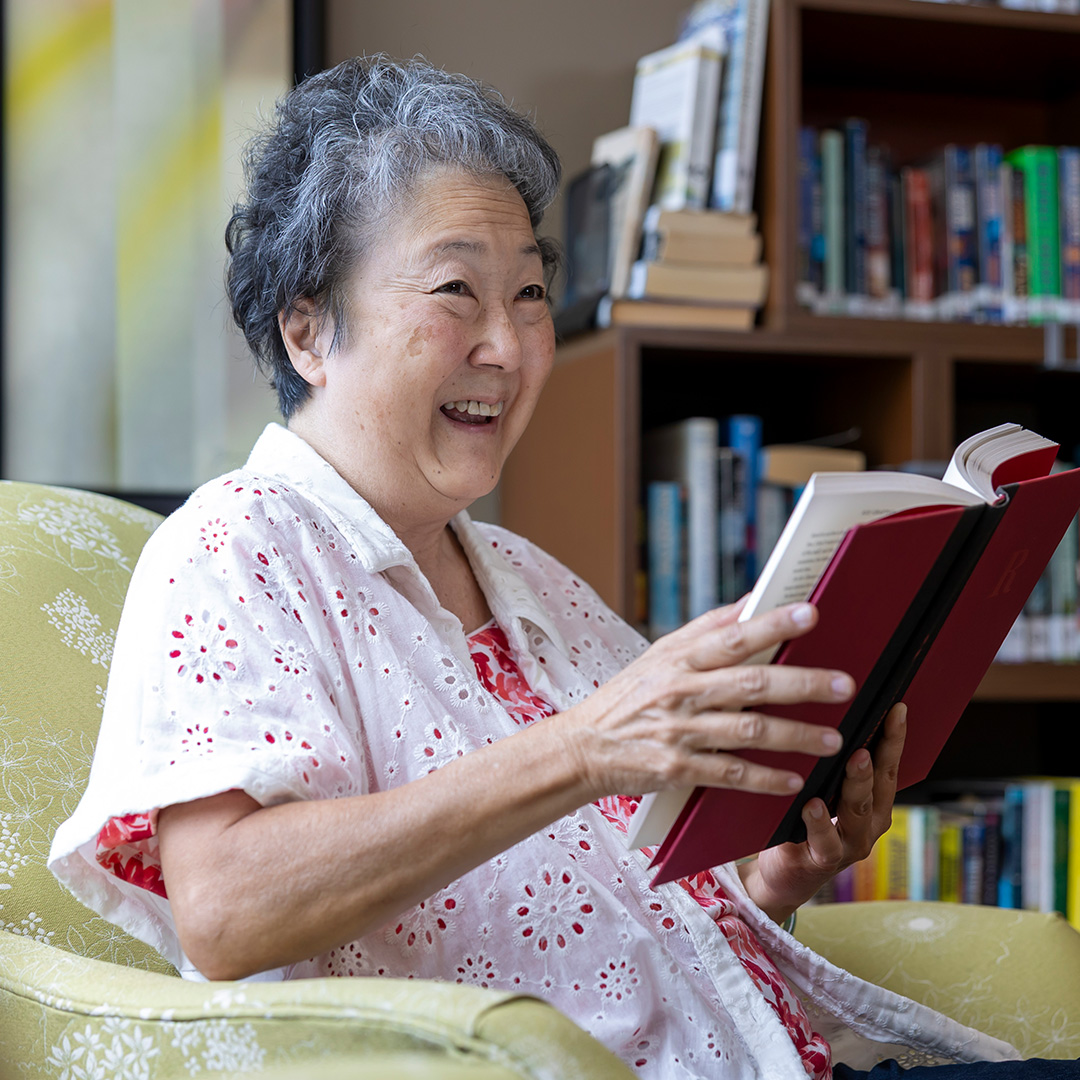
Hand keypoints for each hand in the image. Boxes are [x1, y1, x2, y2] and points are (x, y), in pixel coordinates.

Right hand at [559, 598, 854, 801]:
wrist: (584, 746)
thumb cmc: (629, 696)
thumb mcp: (660, 654)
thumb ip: (708, 629)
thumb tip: (753, 600)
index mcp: (679, 658)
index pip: (732, 636)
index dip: (772, 624)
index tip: (811, 613)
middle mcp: (680, 691)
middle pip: (750, 683)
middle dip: (801, 683)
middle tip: (844, 685)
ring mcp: (679, 731)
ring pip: (748, 730)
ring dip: (795, 735)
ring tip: (833, 739)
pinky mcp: (677, 768)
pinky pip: (730, 774)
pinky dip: (765, 778)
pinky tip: (795, 780)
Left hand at [738, 702, 907, 923]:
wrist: (782, 875)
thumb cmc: (802, 822)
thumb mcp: (821, 789)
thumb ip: (830, 765)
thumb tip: (829, 716)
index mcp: (873, 803)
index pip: (888, 765)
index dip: (894, 737)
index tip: (896, 706)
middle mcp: (868, 824)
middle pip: (878, 785)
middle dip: (881, 753)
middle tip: (881, 723)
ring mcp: (848, 845)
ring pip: (857, 811)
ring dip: (857, 783)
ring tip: (856, 758)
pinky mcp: (820, 860)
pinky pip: (824, 842)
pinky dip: (820, 823)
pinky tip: (813, 804)